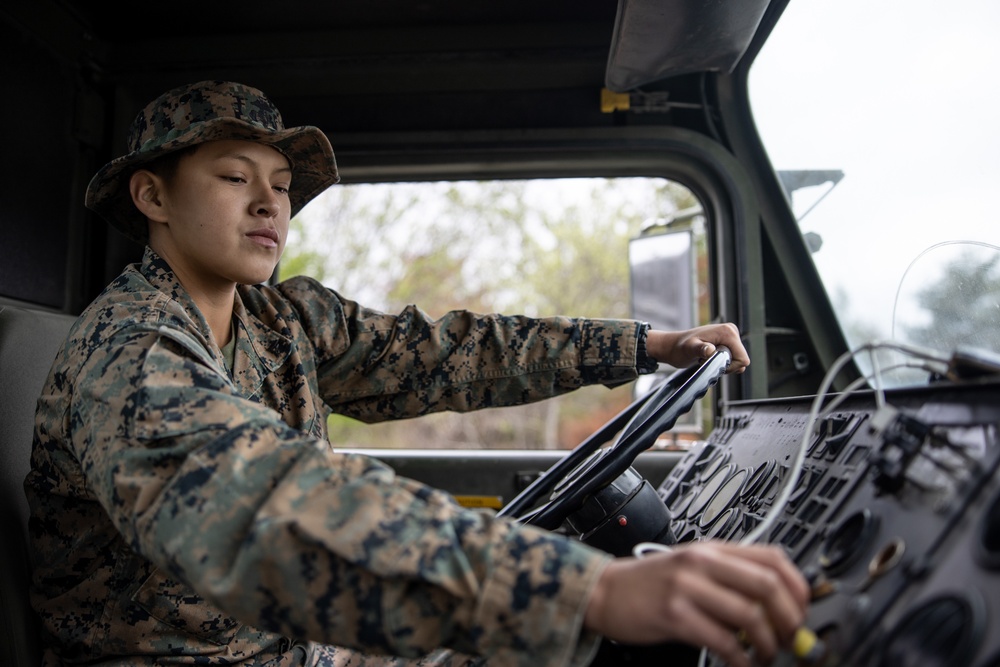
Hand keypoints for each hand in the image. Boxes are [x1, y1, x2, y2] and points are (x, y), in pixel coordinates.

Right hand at [583, 541, 809, 666]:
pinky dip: (740, 659)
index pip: (773, 558)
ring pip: (750, 616)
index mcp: (713, 549)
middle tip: (791, 639)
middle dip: (790, 620)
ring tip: (765, 656)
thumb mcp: (693, 567)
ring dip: (768, 645)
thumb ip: (730, 578)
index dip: (799, 588)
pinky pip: (723, 641)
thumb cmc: (650, 584)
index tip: (803, 611)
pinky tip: (740, 664)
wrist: (605, 591)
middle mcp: (703, 563)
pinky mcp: (675, 615)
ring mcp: (688, 587)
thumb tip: (777, 605)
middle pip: (768, 586)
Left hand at [646, 323, 749, 373]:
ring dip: (722, 364)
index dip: (728, 366)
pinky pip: (732, 359)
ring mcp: (730, 336)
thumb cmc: (679, 348)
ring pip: (737, 361)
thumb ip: (700, 349)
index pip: (742, 358)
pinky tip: (708, 358)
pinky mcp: (727, 342)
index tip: (710, 362)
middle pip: (741, 360)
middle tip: (705, 360)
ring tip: (706, 358)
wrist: (672, 346)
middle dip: (724, 365)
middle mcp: (731, 331)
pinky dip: (721, 362)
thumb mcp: (688, 349)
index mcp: (727, 332)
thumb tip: (710, 350)